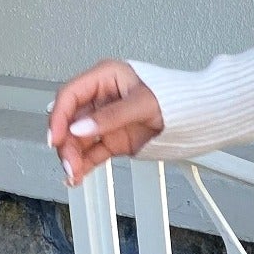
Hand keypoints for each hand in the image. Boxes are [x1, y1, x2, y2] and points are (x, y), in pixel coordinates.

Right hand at [46, 60, 163, 186]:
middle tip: (68, 163)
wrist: (198, 116)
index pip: (71, 95)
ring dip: (72, 157)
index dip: (58, 117)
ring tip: (74, 174)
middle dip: (65, 143)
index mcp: (105, 77)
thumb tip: (80, 127)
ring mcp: (106, 120)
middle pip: (70, 120)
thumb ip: (111, 116)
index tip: (56, 138)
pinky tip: (77, 176)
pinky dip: (84, 164)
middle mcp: (102, 98)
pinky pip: (92, 152)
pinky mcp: (113, 139)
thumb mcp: (142, 103)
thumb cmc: (175, 99)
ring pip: (78, 139)